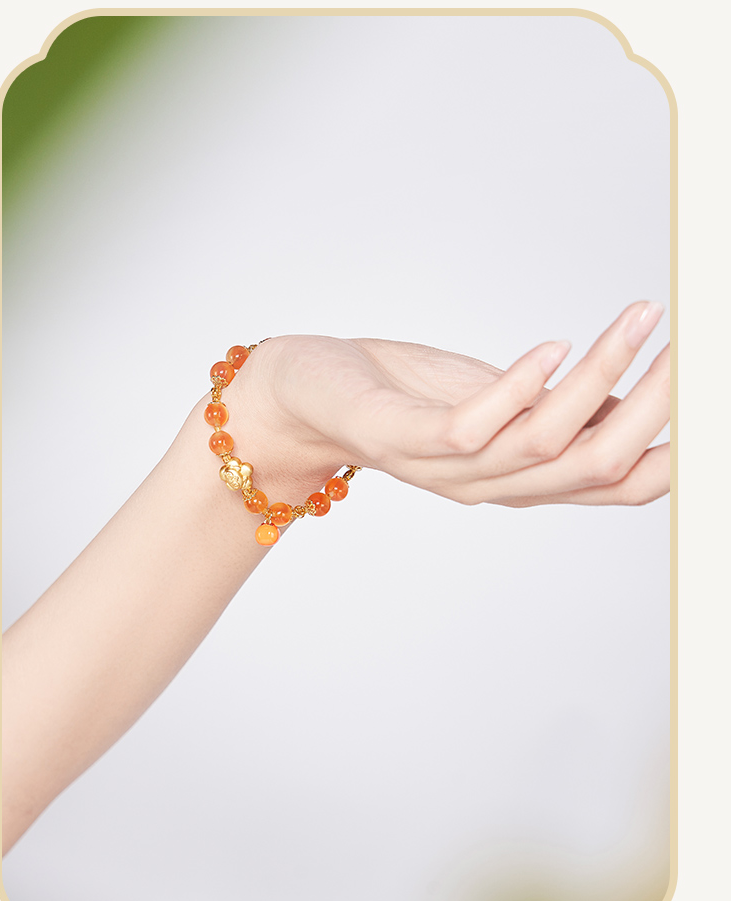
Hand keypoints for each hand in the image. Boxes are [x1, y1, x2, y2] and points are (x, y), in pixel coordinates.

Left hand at [223, 301, 668, 507]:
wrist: (307, 399)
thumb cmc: (407, 395)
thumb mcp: (501, 400)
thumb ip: (562, 409)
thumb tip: (637, 393)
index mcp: (526, 478)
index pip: (622, 486)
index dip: (678, 452)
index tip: (710, 395)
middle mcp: (494, 485)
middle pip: (599, 467)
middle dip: (657, 405)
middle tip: (690, 348)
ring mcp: (447, 467)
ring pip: (546, 444)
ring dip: (602, 379)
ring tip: (639, 318)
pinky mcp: (402, 439)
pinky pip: (472, 428)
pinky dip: (519, 386)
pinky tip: (553, 345)